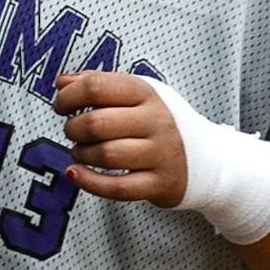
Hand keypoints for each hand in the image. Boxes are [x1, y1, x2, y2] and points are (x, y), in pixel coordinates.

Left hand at [54, 70, 186, 203]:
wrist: (208, 158)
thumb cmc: (159, 121)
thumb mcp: (135, 93)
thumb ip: (97, 82)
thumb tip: (61, 82)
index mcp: (146, 93)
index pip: (96, 87)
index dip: (68, 96)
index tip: (61, 105)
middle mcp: (156, 121)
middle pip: (96, 123)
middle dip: (73, 128)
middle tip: (73, 131)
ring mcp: (160, 154)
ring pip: (105, 155)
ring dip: (81, 153)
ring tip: (81, 151)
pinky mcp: (160, 184)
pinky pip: (117, 188)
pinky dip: (89, 182)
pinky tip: (76, 173)